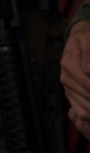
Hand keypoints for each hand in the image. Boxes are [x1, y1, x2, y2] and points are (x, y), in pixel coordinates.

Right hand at [61, 20, 89, 138]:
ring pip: (83, 107)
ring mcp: (67, 85)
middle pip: (86, 97)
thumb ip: (89, 53)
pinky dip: (89, 114)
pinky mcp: (70, 91)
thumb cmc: (87, 37)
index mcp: (69, 63)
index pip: (88, 84)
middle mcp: (65, 76)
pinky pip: (78, 109)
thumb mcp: (89, 39)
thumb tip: (88, 70)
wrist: (79, 37)